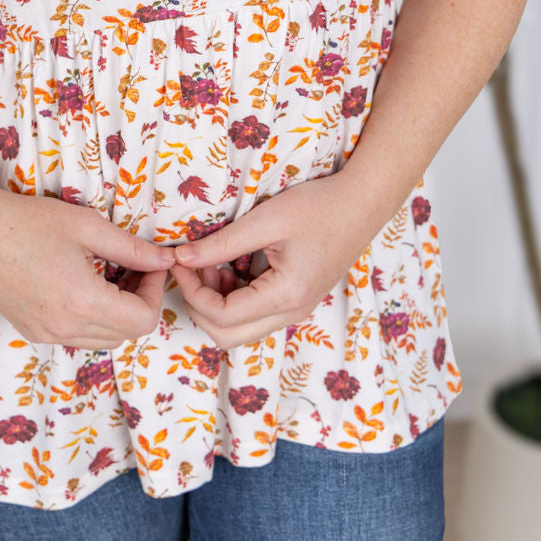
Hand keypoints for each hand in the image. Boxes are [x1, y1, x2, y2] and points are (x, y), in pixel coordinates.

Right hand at [0, 187, 175, 349]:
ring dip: (118, 314)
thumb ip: (132, 249)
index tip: (149, 265)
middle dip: (140, 302)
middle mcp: (65, 328)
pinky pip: (78, 337)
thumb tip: (166, 260)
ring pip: (104, 340)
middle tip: (134, 268)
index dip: (154, 292)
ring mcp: (46, 334)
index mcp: (82, 303)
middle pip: (127, 334)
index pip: (143, 321)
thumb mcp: (88, 227)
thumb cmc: (31, 222)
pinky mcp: (33, 332)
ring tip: (110, 276)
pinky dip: (92, 319)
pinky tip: (84, 286)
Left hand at [169, 174, 378, 348]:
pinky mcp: (294, 301)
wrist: (362, 204)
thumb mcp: (265, 221)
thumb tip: (181, 258)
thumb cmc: (318, 207)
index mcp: (285, 297)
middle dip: (200, 305)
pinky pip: (254, 315)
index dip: (191, 292)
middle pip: (227, 336)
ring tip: (212, 262)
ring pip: (239, 329)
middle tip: (191, 268)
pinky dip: (233, 298)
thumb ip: (222, 243)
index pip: (222, 316)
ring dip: (216, 303)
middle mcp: (291, 313)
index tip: (178, 262)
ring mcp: (295, 310)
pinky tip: (231, 266)